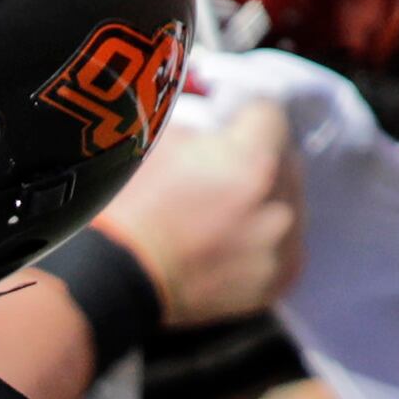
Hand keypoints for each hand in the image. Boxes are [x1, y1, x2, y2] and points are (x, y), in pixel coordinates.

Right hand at [92, 99, 302, 330]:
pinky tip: (230, 245)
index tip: (232, 125)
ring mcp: (277, 248)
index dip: (246, 117)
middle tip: (221, 175)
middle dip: (257, 162)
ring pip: (287, 208)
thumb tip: (223, 130)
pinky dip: (263, 245)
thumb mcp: (160, 141)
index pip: (271, 115)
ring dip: (263, 205)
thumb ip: (206, 130)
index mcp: (251, 159)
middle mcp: (276, 205)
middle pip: (285, 162)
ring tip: (223, 217)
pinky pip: (284, 249)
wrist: (111, 280)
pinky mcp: (274, 282)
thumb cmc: (127, 208)